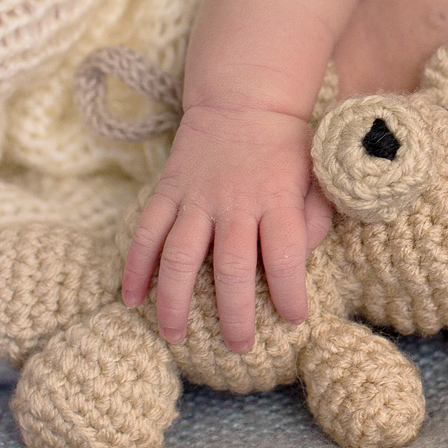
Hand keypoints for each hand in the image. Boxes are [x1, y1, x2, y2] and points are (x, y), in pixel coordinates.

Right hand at [120, 103, 329, 353]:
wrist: (244, 100)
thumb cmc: (287, 147)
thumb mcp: (316, 177)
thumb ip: (315, 220)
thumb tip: (306, 258)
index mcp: (277, 200)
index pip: (285, 256)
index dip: (289, 292)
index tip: (293, 318)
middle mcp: (235, 203)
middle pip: (232, 268)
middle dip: (235, 314)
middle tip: (240, 346)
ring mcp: (196, 198)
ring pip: (180, 257)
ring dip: (175, 301)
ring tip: (176, 337)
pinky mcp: (168, 191)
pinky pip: (147, 232)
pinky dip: (135, 267)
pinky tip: (131, 299)